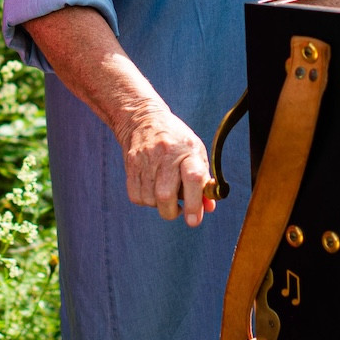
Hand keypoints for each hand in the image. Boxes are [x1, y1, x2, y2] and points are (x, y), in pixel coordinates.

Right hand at [115, 103, 216, 226]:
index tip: (194, 220)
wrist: (143, 119)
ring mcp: (145, 159)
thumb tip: (208, 208)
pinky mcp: (131, 164)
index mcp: (188, 150)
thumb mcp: (195, 153)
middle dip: (172, 211)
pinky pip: (136, 197)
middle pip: (165, 195)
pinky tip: (152, 190)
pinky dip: (146, 200)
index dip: (195, 203)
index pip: (193, 178)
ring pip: (150, 199)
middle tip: (178, 210)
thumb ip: (204, 181)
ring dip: (159, 205)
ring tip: (165, 192)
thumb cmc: (176, 141)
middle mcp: (166, 154)